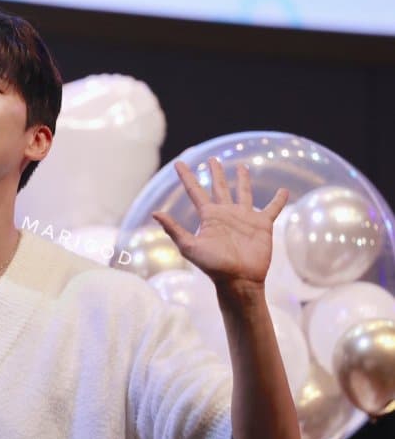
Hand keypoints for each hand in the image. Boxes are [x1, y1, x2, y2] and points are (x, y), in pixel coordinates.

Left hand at [151, 157, 288, 289]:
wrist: (239, 279)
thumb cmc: (213, 266)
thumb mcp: (189, 247)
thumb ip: (173, 230)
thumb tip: (155, 213)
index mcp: (209, 216)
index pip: (194, 191)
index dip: (186, 176)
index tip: (178, 162)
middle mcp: (226, 213)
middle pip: (219, 187)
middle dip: (215, 173)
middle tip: (211, 159)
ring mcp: (245, 218)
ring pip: (244, 193)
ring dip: (243, 180)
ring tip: (241, 166)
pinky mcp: (262, 224)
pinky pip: (272, 208)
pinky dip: (278, 200)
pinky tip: (284, 190)